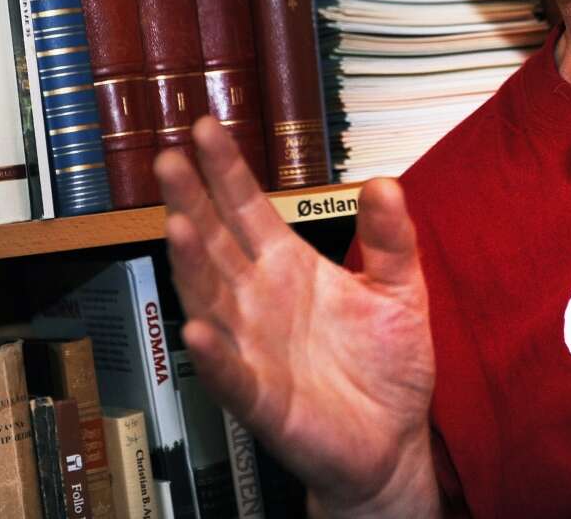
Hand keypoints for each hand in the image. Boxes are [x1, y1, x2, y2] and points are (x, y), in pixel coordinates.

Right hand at [157, 118, 439, 516]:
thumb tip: (384, 182)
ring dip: (192, 266)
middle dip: (192, 201)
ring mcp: (254, 348)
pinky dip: (216, 357)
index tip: (205, 128)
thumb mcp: (400, 290)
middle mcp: (259, 301)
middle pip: (216, 242)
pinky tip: (201, 332)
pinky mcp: (263, 400)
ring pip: (211, 300)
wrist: (392, 441)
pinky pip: (232, 376)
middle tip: (170, 160)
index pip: (247, 208)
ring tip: (178, 226)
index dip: (226, 169)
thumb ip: (391, 237)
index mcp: (288, 267)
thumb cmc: (387, 368)